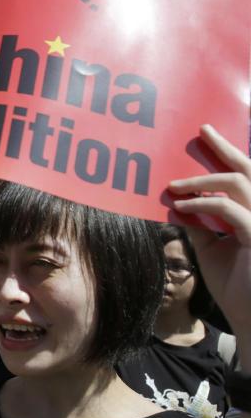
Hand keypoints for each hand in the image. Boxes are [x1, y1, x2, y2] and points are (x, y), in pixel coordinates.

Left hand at [169, 124, 250, 339]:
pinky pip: (231, 211)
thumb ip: (201, 222)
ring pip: (239, 183)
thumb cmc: (237, 286)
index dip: (229, 153)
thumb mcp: (213, 247)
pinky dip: (203, 205)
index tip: (207, 135)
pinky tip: (182, 206)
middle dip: (225, 148)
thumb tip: (179, 199)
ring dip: (202, 181)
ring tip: (174, 185)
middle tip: (202, 131)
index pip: (248, 176)